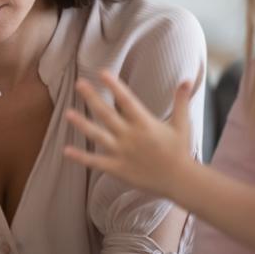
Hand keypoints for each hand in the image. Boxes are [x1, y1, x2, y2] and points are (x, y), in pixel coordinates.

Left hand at [63, 70, 203, 197]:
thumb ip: (181, 101)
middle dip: (92, 98)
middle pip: (107, 114)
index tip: (102, 72)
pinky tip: (66, 150)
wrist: (180, 181)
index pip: (127, 100)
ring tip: (67, 113)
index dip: (114, 86)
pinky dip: (81, 157)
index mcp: (145, 123)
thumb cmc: (180, 150)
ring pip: (98, 136)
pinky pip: (96, 162)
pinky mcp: (117, 169)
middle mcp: (131, 136)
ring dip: (82, 124)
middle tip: (79, 83)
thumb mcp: (182, 124)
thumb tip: (188, 79)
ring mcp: (122, 153)